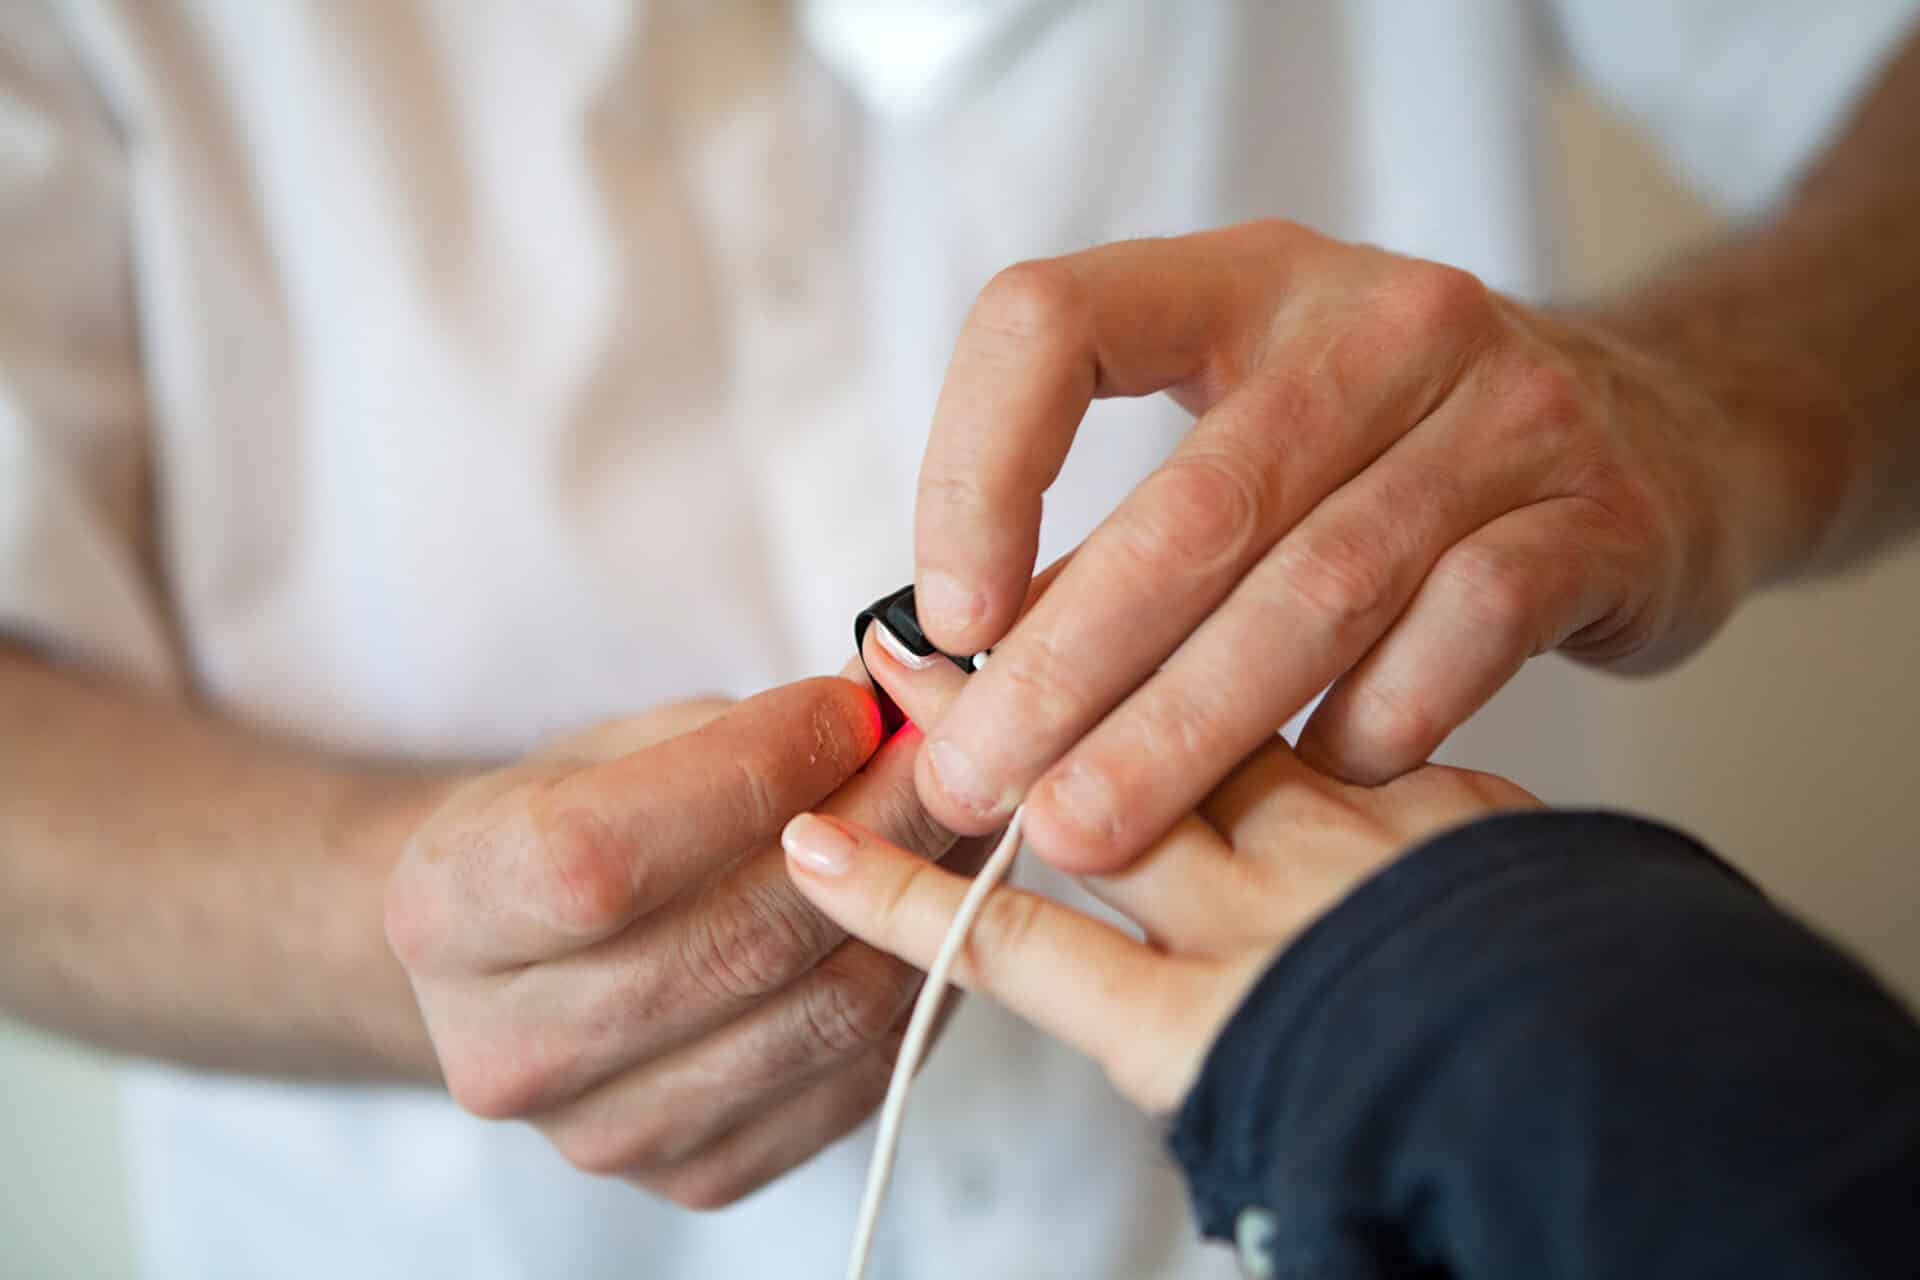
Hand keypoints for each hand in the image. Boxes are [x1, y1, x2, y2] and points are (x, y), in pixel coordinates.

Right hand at [383, 670, 978, 1207]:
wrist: (516, 961)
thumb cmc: (563, 823)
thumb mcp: (606, 749)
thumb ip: (727, 735)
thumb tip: (884, 707)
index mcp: (446, 914)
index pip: (606, 858)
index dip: (750, 773)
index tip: (847, 704)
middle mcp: (511, 1049)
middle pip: (739, 942)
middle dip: (876, 827)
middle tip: (950, 752)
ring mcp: (608, 1132)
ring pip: (821, 1013)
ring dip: (916, 903)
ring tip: (956, 819)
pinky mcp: (701, 1172)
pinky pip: (856, 1075)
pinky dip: (916, 981)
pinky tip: (931, 908)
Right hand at [785, 632, 1539, 1111]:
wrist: (1637, 1087)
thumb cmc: (1454, 1145)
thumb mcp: (1287, 1142)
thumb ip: (1198, 1066)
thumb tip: (1157, 1042)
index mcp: (1206, 1035)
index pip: (1014, 950)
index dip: (898, 896)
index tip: (817, 844)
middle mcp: (1260, 925)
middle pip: (1084, 799)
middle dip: (986, 727)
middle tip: (903, 663)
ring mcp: (1350, 852)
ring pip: (1203, 736)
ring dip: (1118, 674)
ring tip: (1046, 614)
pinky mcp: (1441, 809)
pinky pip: (1342, 739)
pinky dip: (1288, 701)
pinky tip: (1260, 646)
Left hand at [909, 220, 1772, 869]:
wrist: (1664, 430)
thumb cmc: (1395, 459)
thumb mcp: (1252, 445)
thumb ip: (1124, 542)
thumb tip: (971, 677)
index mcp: (1249, 280)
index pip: (1060, 323)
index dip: (978, 467)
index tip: (949, 617)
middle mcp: (1379, 322)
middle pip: (1194, 504)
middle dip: (1069, 666)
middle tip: (978, 785)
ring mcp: (1505, 410)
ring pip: (1317, 585)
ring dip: (1185, 727)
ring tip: (1082, 827)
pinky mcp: (1601, 512)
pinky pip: (1463, 627)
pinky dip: (1375, 720)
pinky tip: (1314, 785)